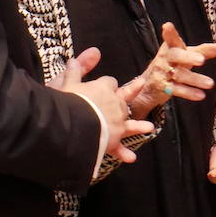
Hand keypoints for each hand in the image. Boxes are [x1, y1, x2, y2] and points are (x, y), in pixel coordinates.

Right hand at [59, 49, 153, 163]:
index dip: (107, 84)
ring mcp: (117, 122)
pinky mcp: (114, 138)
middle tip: (137, 91)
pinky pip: (119, 147)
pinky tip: (131, 158)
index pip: (109, 82)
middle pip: (124, 99)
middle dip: (128, 97)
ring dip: (139, 126)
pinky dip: (124, 153)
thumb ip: (74, 71)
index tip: (104, 86)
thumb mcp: (67, 83)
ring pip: (130, 123)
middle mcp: (115, 104)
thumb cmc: (68, 102)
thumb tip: (74, 58)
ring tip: (149, 127)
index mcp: (104, 88)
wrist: (74, 124)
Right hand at [123, 23, 215, 117]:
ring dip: (195, 79)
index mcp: (170, 47)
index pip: (171, 39)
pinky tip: (200, 95)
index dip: (169, 33)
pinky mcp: (164, 87)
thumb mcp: (185, 54)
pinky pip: (177, 90)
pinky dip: (189, 92)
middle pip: (176, 56)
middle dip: (188, 57)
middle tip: (202, 60)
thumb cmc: (171, 64)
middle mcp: (165, 59)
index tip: (167, 26)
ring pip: (180, 75)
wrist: (149, 84)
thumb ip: (202, 51)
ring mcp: (163, 73)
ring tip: (210, 83)